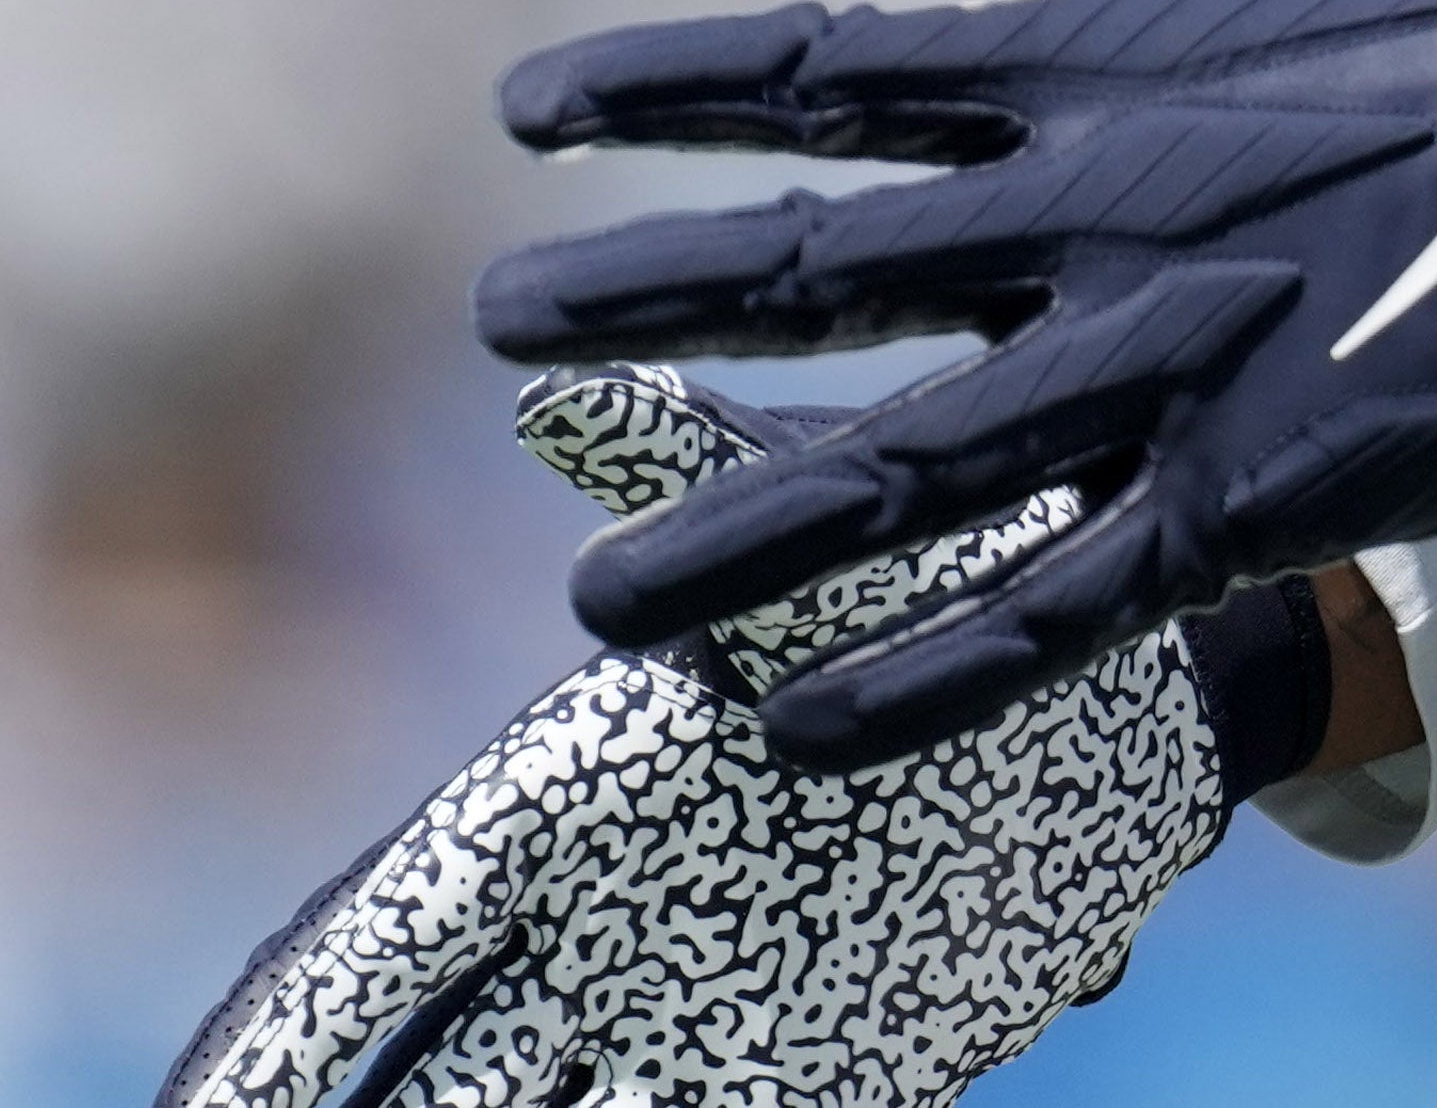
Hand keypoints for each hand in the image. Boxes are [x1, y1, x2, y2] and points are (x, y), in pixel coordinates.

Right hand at [147, 364, 1222, 1107]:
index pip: (386, 934)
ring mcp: (712, 1011)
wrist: (1149, 666)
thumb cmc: (954, 561)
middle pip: (441, 1075)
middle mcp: (615, 928)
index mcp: (571, 802)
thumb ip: (686, 479)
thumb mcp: (813, 529)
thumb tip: (562, 397)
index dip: (287, 1034)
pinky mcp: (840, 1075)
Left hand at [472, 0, 1436, 770]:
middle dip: (641, 301)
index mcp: (1094, 72)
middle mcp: (1096, 215)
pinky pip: (1048, 609)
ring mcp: (1163, 364)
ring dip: (732, 534)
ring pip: (900, 467)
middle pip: (820, 267)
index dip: (663, 89)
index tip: (524, 111)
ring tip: (592, 592)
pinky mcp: (1241, 500)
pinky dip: (918, 679)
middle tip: (491, 330)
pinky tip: (798, 728)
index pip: (826, 66)